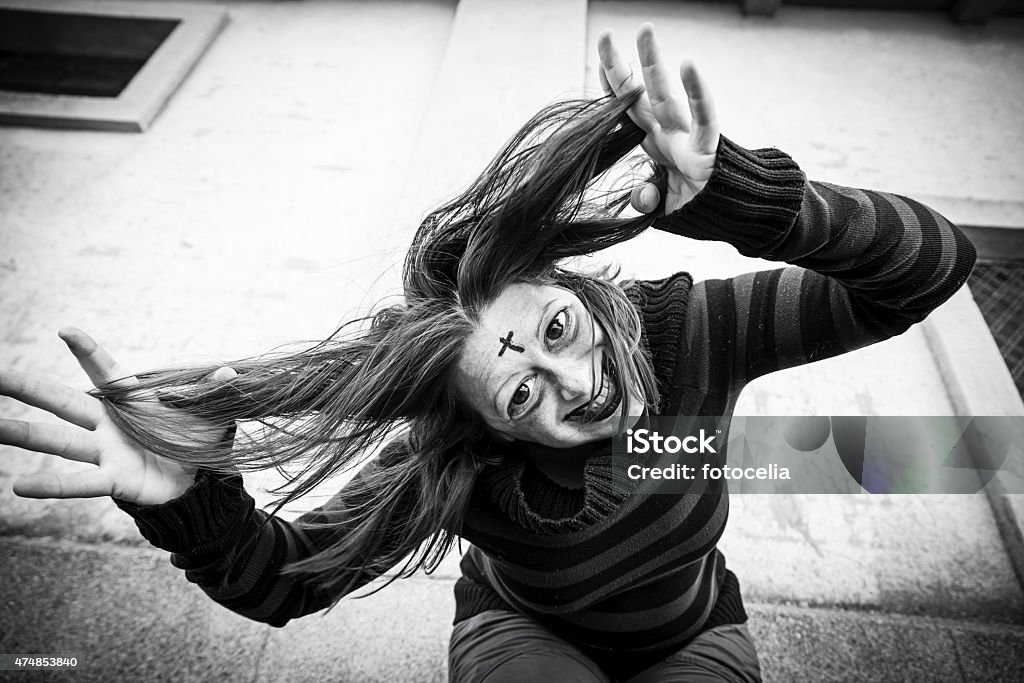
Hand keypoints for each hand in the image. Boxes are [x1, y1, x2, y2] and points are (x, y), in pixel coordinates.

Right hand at [1, 328, 235, 505]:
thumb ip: (212, 392)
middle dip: (28, 388)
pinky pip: (78, 483)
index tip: (66, 330)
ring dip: (20, 434)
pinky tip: (17, 487)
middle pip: (62, 401)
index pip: (104, 371)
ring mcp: (105, 452)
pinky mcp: (112, 480)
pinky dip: (50, 486)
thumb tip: (231, 373)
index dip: (86, 352)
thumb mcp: (209, 413)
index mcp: (130, 400)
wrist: (199, 481)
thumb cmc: (196, 440)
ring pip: (57, 440)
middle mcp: (109, 423)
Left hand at [598, 23, 719, 214]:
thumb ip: (647, 199)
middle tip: (606, 34)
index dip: (612, 86)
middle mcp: (667, 133)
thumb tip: (642, 197)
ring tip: (645, 30)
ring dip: (653, 63)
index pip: (626, 109)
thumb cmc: (697, 206)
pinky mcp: (708, 148)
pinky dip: (697, 92)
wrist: (734, 217)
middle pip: (637, 94)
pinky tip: (688, 65)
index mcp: (653, 141)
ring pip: (665, 96)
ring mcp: (686, 138)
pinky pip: (703, 117)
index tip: (600, 60)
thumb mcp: (662, 207)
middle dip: (620, 65)